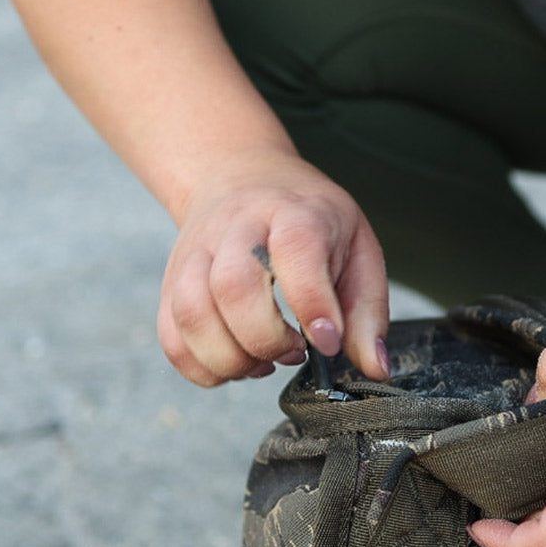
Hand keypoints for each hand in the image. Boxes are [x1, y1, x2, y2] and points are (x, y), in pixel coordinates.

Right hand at [157, 151, 388, 385]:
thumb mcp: (358, 250)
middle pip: (233, 287)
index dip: (313, 305)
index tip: (327, 343)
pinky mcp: (171, 282)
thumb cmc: (311, 222)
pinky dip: (200, 366)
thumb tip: (375, 367)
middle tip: (295, 352)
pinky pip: (170, 335)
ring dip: (230, 358)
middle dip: (266, 339)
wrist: (242, 178)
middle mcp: (237, 228)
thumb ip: (367, 312)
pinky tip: (235, 364)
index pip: (295, 251)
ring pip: (192, 314)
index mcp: (294, 214)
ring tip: (263, 362)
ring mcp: (195, 253)